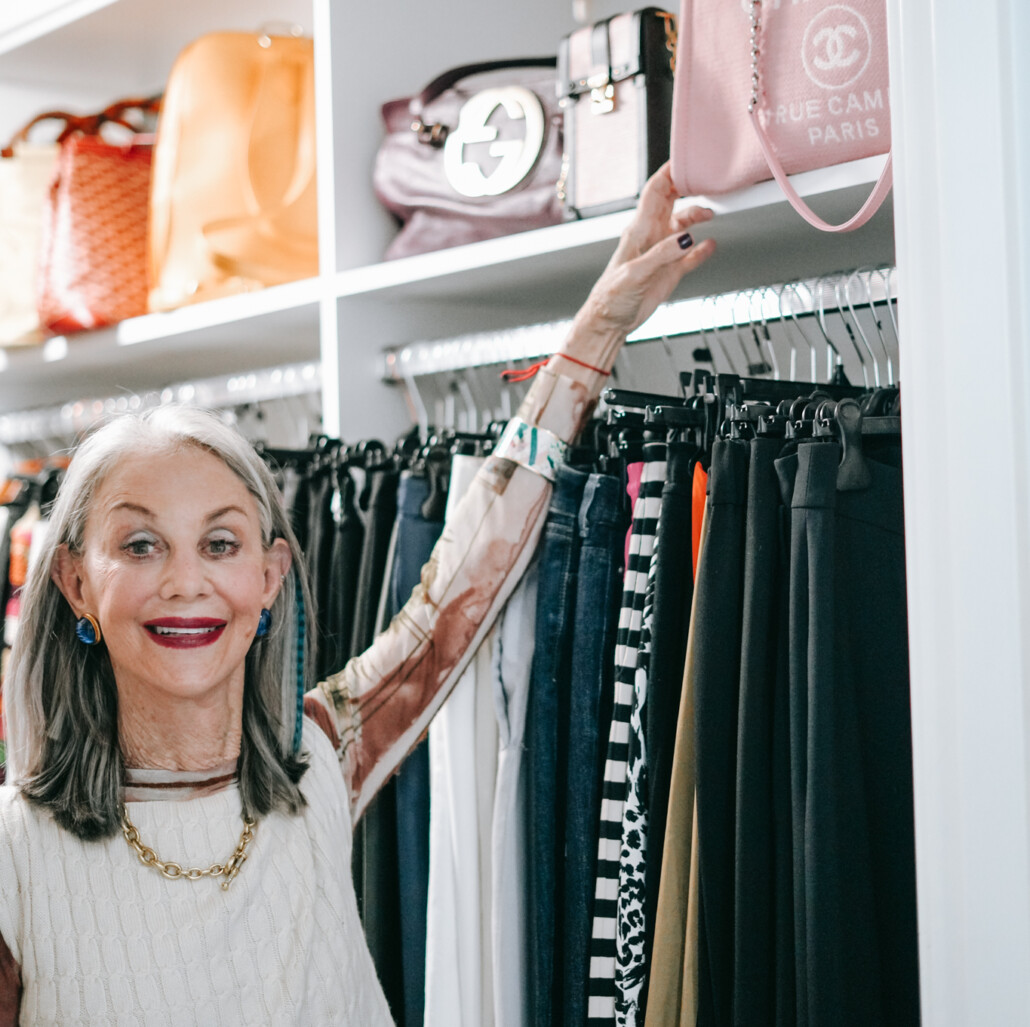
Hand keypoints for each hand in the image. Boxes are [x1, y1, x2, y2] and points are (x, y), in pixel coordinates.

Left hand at [572, 163, 715, 350]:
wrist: (610, 322)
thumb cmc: (611, 297)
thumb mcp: (634, 273)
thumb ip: (661, 254)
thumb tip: (688, 238)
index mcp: (639, 230)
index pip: (656, 191)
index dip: (670, 173)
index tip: (687, 160)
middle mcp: (652, 237)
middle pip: (673, 202)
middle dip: (688, 188)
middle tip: (708, 181)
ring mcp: (662, 254)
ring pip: (685, 227)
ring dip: (698, 218)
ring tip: (713, 215)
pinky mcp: (670, 272)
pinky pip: (691, 256)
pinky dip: (702, 250)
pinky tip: (712, 246)